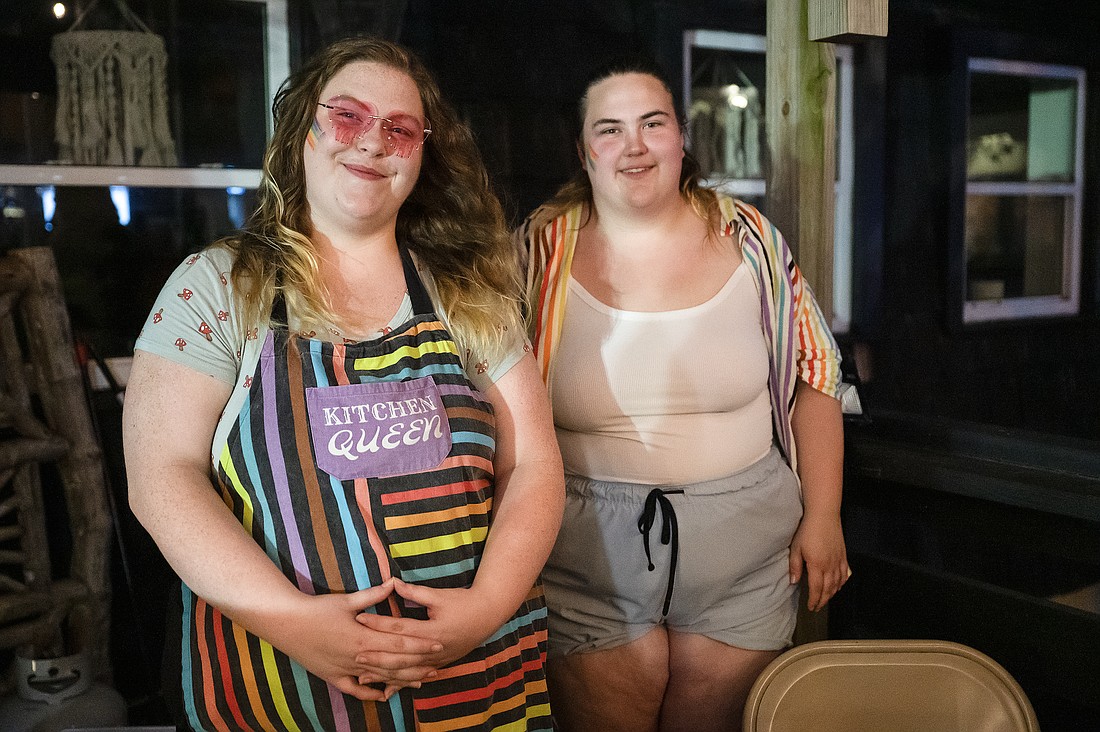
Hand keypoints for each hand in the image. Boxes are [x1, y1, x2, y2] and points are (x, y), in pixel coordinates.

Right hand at [270, 580, 443, 699]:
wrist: (286, 623)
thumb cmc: (317, 609)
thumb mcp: (347, 600)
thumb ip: (373, 595)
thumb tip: (393, 582)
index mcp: (363, 637)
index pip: (399, 644)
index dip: (420, 645)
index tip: (437, 645)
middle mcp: (357, 657)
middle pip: (394, 664)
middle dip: (417, 666)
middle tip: (437, 667)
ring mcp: (345, 669)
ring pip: (379, 679)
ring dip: (400, 681)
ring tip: (420, 682)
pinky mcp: (333, 676)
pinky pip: (354, 689)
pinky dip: (370, 693)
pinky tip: (384, 696)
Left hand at [356, 578, 502, 670]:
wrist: (488, 615)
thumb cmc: (463, 601)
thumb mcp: (439, 595)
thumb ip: (415, 592)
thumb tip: (392, 583)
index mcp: (433, 630)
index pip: (400, 628)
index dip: (379, 623)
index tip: (360, 619)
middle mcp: (435, 649)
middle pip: (401, 655)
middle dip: (377, 656)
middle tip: (355, 654)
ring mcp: (438, 660)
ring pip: (407, 671)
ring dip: (385, 675)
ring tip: (363, 677)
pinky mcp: (440, 665)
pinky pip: (417, 677)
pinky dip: (402, 683)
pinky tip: (387, 690)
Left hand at [788, 512, 848, 611]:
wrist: (824, 516)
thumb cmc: (807, 530)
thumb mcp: (796, 548)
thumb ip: (795, 566)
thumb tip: (794, 582)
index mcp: (817, 565)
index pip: (816, 589)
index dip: (814, 600)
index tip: (811, 607)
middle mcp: (830, 566)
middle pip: (828, 590)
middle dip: (822, 600)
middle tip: (817, 607)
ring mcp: (838, 561)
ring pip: (837, 584)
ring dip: (831, 594)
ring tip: (825, 599)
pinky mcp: (844, 556)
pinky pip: (844, 575)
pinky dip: (841, 583)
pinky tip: (838, 586)